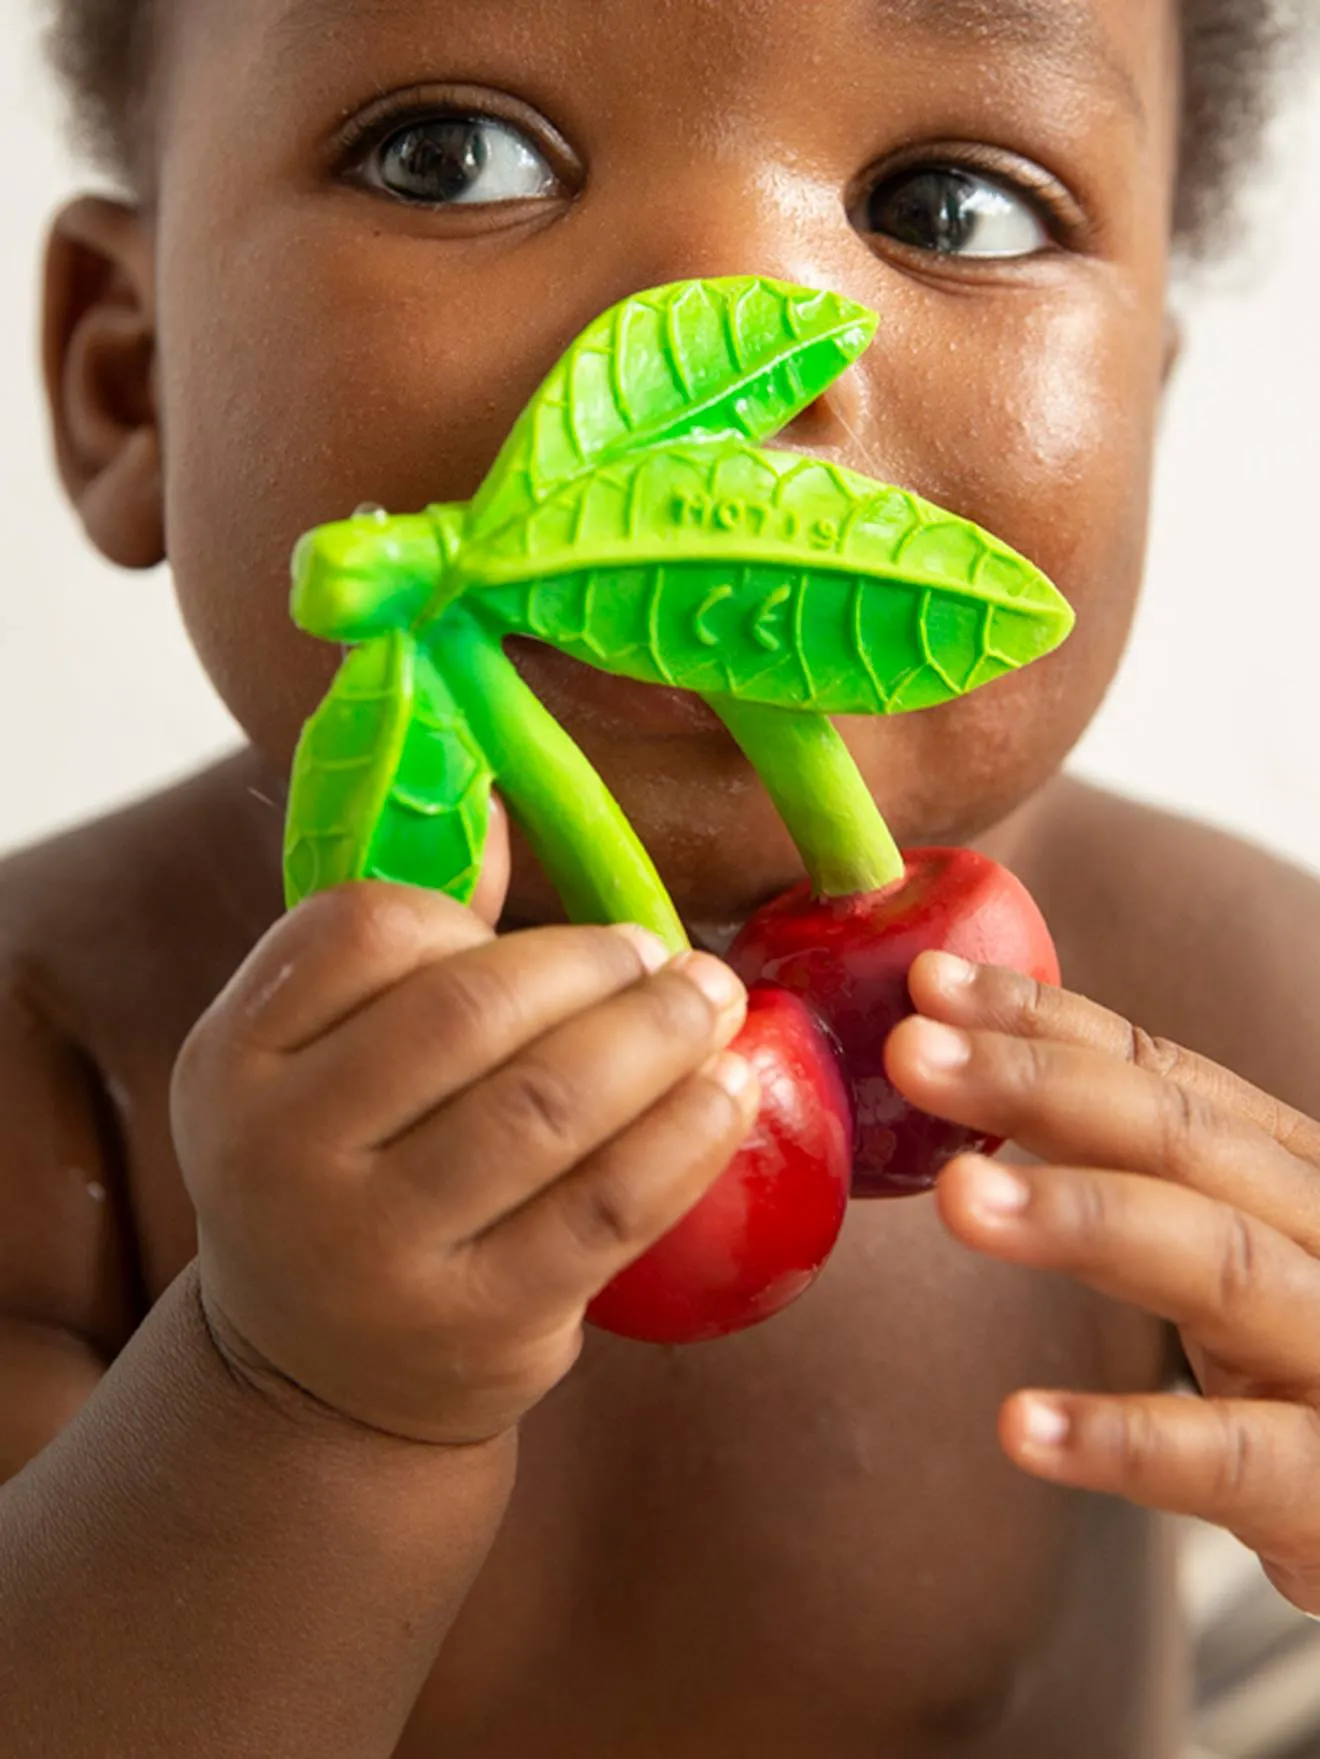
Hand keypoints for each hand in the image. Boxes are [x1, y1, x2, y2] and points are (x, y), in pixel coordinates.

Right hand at [171, 877, 757, 1448]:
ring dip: (659, 1033)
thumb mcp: (321, 1067)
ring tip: (714, 1002)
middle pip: (470, 1010)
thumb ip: (401, 948)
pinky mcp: (479, 1323)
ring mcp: (374, 1252)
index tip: (549, 936)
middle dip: (597, 965)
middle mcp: (280, 1156)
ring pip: (550, 1104)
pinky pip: (610, 1203)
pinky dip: (687, 1132)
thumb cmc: (345, 1177)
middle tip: (670, 957)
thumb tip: (499, 810)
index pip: (362, 929)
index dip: (475, 915)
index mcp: (232, 1060)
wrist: (319, 1381)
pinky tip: (729, 1092)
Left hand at [887, 952, 1319, 1615]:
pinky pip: (1236, 1459)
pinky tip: (1022, 1424)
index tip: (932, 985)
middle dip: (1041, 1085)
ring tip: (955, 1196)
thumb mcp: (1236, 1262)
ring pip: (1219, 1264)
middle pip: (1184, 1141)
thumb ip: (1141, 1181)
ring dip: (1082, 1218)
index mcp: (1296, 1179)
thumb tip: (975, 1083)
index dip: (1049, 1024)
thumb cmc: (1308, 1380)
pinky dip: (1131, 1437)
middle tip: (911, 1053)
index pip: (1167, 1079)